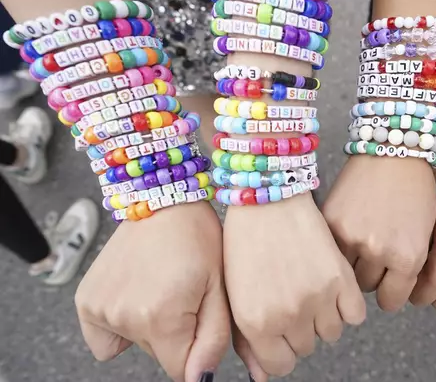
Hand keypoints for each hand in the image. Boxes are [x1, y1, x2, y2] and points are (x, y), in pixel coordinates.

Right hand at [75, 202, 229, 381]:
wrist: (162, 201)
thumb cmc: (199, 239)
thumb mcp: (219, 288)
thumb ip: (212, 340)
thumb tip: (198, 380)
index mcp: (161, 317)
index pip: (181, 371)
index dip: (196, 350)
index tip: (200, 319)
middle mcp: (124, 316)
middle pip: (159, 355)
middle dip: (175, 335)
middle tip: (183, 293)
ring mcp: (100, 308)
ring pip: (136, 344)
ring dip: (150, 327)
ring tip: (161, 287)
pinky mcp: (85, 301)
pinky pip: (104, 339)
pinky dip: (121, 326)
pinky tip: (136, 296)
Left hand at [224, 194, 365, 380]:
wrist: (268, 197)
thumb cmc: (244, 242)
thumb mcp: (235, 294)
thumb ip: (246, 342)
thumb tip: (262, 378)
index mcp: (256, 323)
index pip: (280, 366)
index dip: (281, 348)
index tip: (280, 330)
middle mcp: (288, 316)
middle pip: (307, 347)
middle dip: (300, 328)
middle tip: (291, 295)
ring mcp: (318, 298)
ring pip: (332, 332)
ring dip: (324, 315)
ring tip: (310, 285)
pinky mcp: (341, 278)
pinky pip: (355, 314)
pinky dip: (347, 304)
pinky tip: (331, 284)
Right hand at [323, 155, 435, 310]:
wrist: (392, 150)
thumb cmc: (415, 191)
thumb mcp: (423, 237)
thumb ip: (407, 269)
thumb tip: (388, 294)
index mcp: (408, 257)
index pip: (391, 301)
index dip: (390, 295)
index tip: (388, 287)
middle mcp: (379, 251)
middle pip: (365, 287)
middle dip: (372, 276)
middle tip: (376, 256)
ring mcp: (351, 236)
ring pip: (345, 272)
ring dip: (352, 263)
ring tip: (361, 241)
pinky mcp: (331, 222)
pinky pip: (331, 250)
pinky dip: (337, 245)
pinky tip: (348, 228)